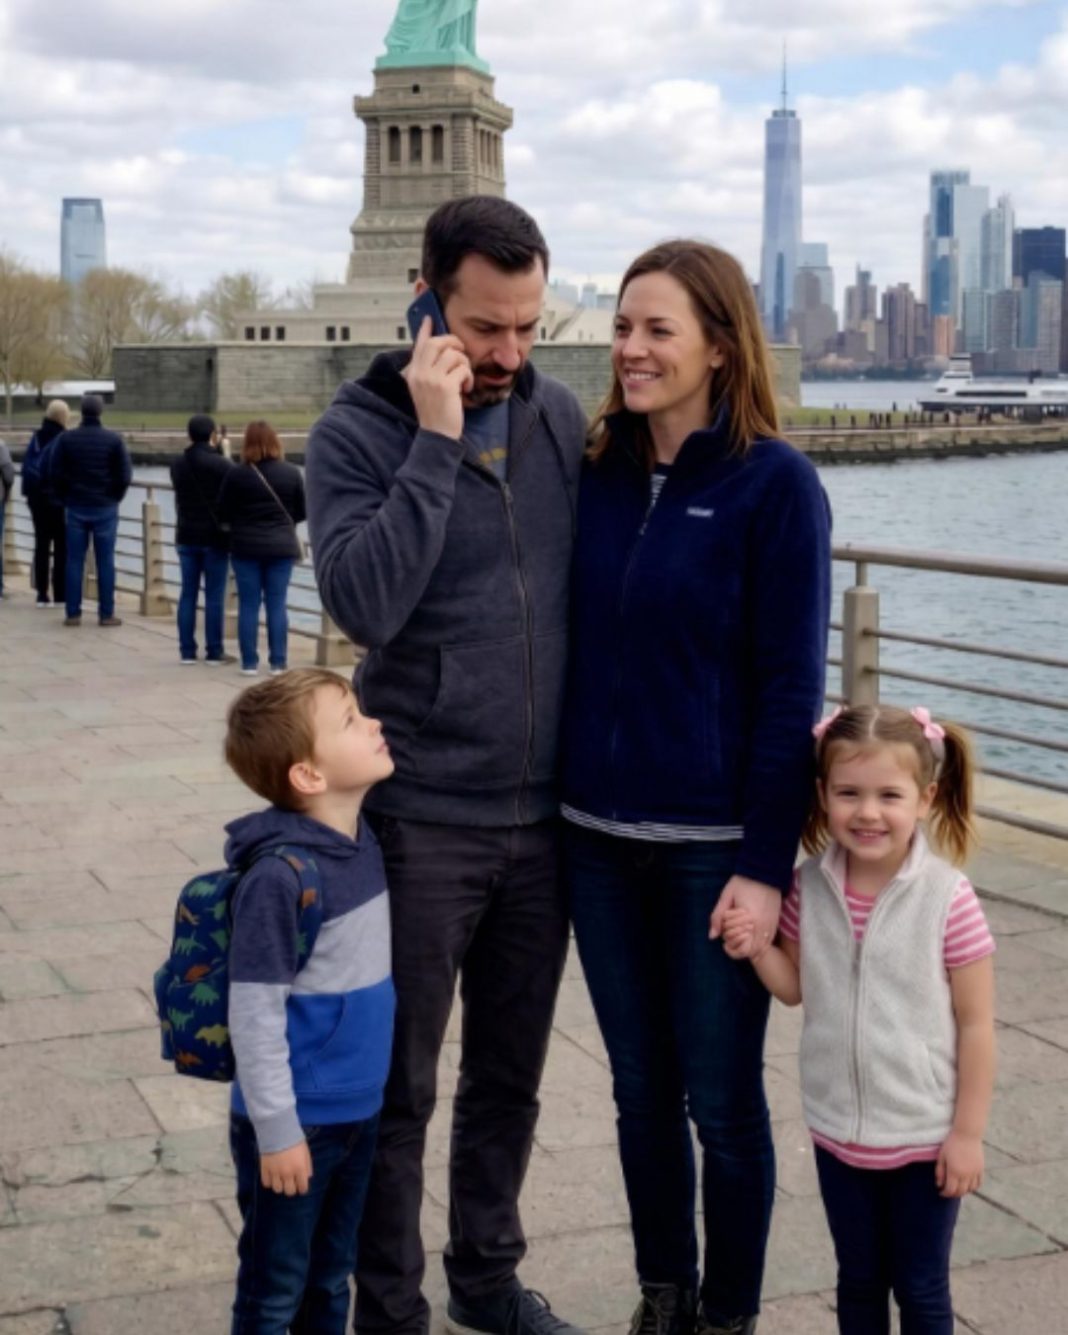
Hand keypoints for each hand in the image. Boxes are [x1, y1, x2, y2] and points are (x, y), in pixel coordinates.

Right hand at [260, 1140, 312, 1195]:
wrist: (277, 1130)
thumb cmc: (294, 1139)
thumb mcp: (306, 1151)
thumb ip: (307, 1166)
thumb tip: (307, 1177)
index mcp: (300, 1169)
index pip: (302, 1188)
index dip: (302, 1188)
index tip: (301, 1185)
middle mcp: (288, 1174)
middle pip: (289, 1192)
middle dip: (291, 1188)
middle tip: (291, 1182)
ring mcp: (275, 1173)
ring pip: (277, 1189)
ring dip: (280, 1185)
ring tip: (280, 1179)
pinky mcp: (264, 1170)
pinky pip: (266, 1183)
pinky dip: (269, 1182)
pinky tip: (272, 1176)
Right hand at [402, 316, 472, 439]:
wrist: (437, 435)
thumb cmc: (436, 413)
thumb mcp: (427, 389)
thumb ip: (430, 371)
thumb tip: (442, 353)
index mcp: (413, 373)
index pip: (419, 345)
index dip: (425, 330)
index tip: (429, 318)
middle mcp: (419, 373)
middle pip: (438, 343)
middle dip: (454, 343)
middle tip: (462, 353)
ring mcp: (431, 379)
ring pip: (453, 354)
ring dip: (464, 364)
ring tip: (464, 378)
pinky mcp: (445, 386)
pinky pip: (463, 369)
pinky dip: (468, 377)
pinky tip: (466, 388)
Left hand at [709, 876, 781, 959]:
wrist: (764, 871)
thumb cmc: (743, 882)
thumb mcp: (726, 897)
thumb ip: (717, 917)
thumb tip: (712, 936)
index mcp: (751, 920)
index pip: (743, 948)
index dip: (733, 948)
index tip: (725, 941)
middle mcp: (764, 925)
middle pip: (754, 952)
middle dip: (742, 948)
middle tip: (732, 938)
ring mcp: (772, 924)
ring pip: (763, 948)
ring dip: (752, 947)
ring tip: (741, 937)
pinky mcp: (776, 921)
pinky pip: (769, 940)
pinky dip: (760, 943)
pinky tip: (752, 936)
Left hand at [936, 1131, 983, 1197]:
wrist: (967, 1134)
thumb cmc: (951, 1143)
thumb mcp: (942, 1156)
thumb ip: (940, 1171)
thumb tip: (939, 1184)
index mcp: (954, 1172)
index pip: (950, 1190)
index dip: (945, 1193)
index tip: (941, 1192)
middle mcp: (966, 1175)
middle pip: (961, 1192)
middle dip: (953, 1194)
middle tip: (948, 1192)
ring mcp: (975, 1173)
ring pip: (970, 1189)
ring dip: (963, 1192)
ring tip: (957, 1188)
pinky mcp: (981, 1169)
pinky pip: (978, 1183)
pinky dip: (973, 1187)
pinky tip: (968, 1185)